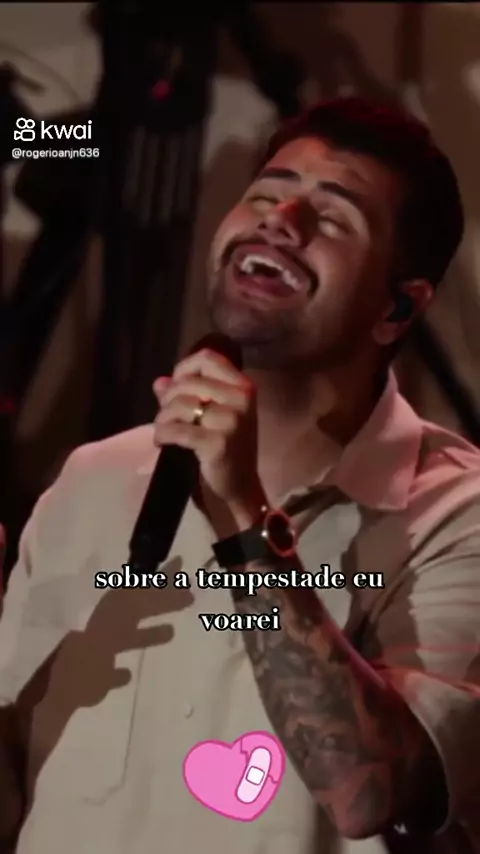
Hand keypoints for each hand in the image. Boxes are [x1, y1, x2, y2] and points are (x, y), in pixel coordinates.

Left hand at [153, 347, 266, 535]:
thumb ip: (186, 395)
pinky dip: (163, 435)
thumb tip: (159, 381)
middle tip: (166, 418)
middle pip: (188, 382)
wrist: (240, 488)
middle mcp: (240, 398)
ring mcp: (231, 420)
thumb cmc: (226, 449)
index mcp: (243, 387)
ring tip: (165, 432)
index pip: (207, 358)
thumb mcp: (213, 416)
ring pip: (180, 405)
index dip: (183, 369)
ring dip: (163, 419)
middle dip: (168, 400)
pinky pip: (176, 430)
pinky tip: (163, 443)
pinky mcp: (217, 442)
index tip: (175, 389)